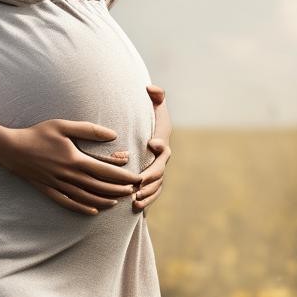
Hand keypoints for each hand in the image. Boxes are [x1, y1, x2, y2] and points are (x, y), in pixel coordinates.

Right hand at [0, 119, 143, 214]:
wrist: (11, 148)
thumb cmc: (38, 134)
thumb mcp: (63, 126)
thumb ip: (89, 130)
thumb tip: (113, 135)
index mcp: (75, 160)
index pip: (107, 172)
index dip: (125, 177)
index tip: (137, 178)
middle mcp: (69, 176)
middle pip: (100, 188)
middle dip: (120, 190)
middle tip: (134, 191)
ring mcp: (59, 185)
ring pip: (87, 198)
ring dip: (105, 201)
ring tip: (118, 201)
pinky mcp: (49, 190)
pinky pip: (69, 203)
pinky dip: (83, 208)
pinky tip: (93, 210)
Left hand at [132, 137, 169, 211]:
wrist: (153, 147)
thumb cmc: (152, 143)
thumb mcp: (156, 140)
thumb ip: (157, 142)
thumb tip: (152, 143)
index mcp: (162, 162)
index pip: (156, 171)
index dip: (148, 177)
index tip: (138, 180)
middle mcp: (161, 174)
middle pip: (155, 185)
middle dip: (146, 191)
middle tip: (135, 195)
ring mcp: (158, 182)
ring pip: (154, 193)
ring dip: (145, 200)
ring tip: (135, 205)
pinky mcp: (153, 188)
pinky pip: (151, 197)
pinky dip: (145, 204)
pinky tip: (137, 209)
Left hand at [135, 83, 170, 211]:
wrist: (147, 137)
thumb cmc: (150, 119)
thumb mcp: (155, 106)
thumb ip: (156, 95)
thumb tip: (150, 88)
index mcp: (161, 143)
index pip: (163, 146)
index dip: (159, 146)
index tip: (151, 143)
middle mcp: (161, 160)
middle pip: (159, 171)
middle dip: (150, 177)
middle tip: (137, 181)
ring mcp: (157, 172)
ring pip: (156, 186)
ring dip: (147, 193)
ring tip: (134, 198)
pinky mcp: (151, 183)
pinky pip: (152, 195)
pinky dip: (146, 202)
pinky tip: (135, 207)